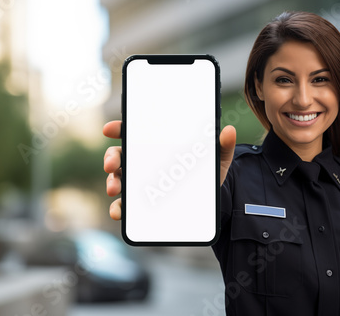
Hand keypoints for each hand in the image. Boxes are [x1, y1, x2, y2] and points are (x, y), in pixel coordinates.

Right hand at [103, 121, 235, 220]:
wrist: (208, 201)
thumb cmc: (207, 174)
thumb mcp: (216, 161)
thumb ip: (223, 147)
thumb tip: (230, 131)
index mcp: (156, 146)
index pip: (133, 133)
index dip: (120, 128)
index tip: (110, 129)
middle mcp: (142, 162)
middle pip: (119, 155)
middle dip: (111, 158)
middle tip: (112, 164)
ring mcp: (140, 183)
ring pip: (118, 179)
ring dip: (112, 182)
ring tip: (115, 188)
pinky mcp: (141, 204)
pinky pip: (125, 205)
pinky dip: (118, 208)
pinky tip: (119, 211)